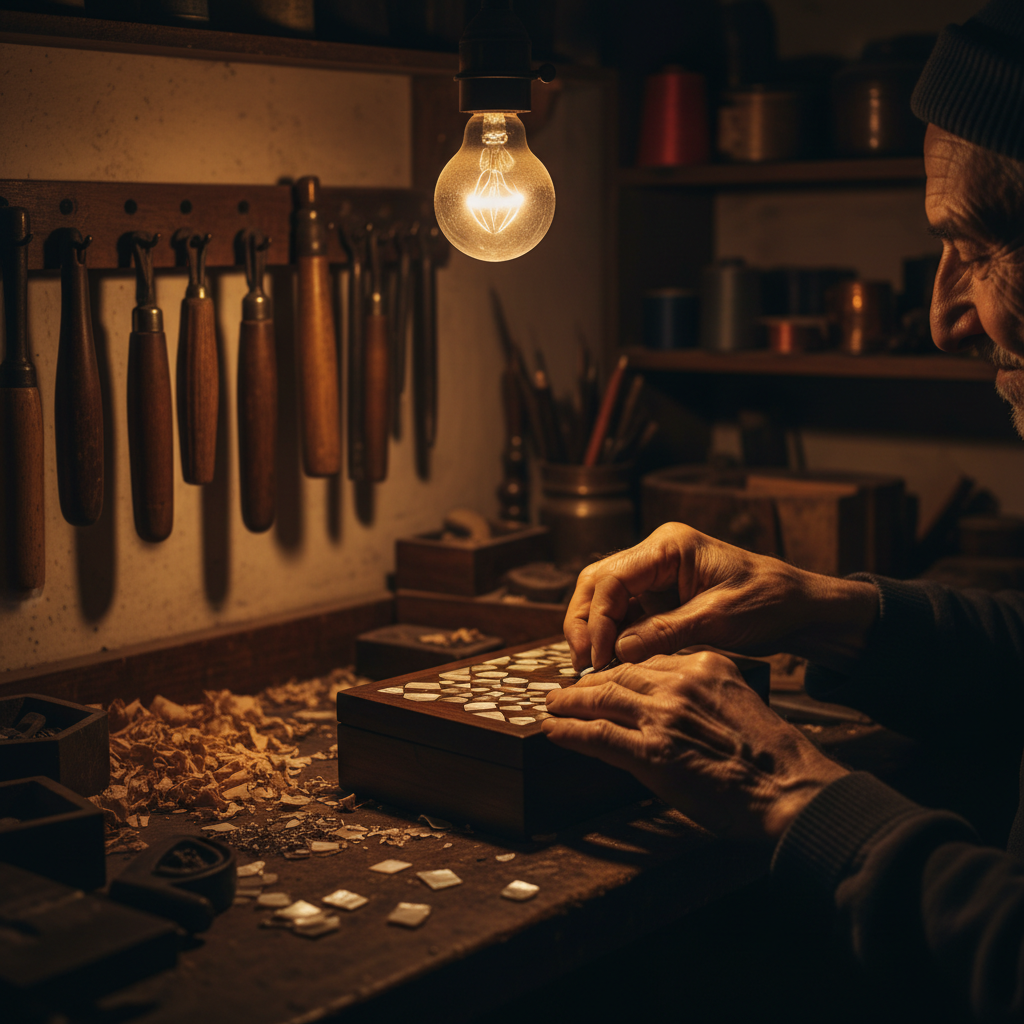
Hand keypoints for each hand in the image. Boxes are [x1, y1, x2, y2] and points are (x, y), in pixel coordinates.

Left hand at [542, 651, 847, 844]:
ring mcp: (663, 716)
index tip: (604, 675)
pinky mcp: (651, 751)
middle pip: (619, 675)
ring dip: (570, 703)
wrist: (791, 789)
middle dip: (588, 683)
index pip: (648, 661)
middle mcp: (680, 683)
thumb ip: (703, 696)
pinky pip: (597, 735)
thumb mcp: (740, 703)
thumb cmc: (773, 757)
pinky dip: (570, 731)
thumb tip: (671, 707)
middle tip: (568, 689)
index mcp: (705, 665)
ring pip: (601, 699)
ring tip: (553, 705)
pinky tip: (554, 731)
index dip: (619, 669)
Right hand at [564, 522, 877, 672]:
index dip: (597, 618)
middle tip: (583, 663)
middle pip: (597, 583)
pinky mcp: (658, 599)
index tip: (598, 655)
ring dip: (593, 632)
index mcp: (669, 546)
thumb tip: (618, 651)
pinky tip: (609, 663)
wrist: (799, 608)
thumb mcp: (719, 619)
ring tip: (591, 667)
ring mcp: (654, 576)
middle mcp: (655, 556)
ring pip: (603, 599)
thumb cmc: (768, 601)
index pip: (612, 578)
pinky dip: (612, 638)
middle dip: (585, 622)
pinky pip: (623, 615)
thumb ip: (666, 632)